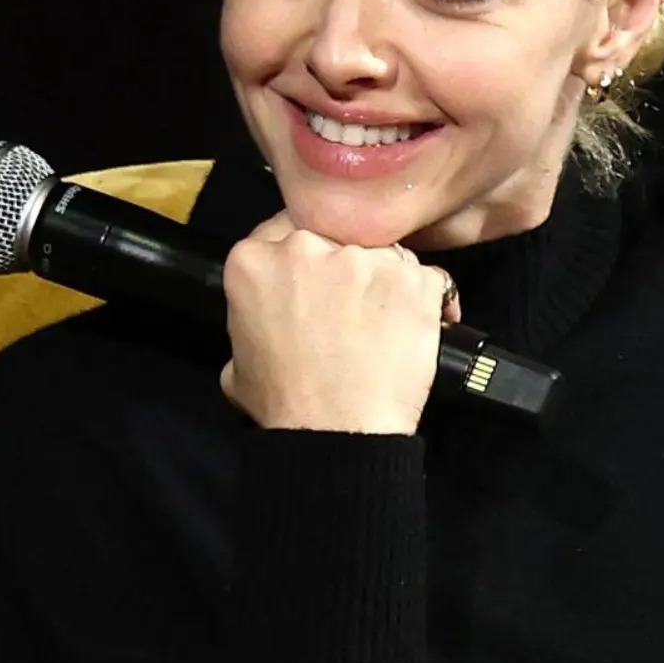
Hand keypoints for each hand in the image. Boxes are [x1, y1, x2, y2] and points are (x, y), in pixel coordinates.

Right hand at [217, 208, 461, 434]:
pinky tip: (413, 330)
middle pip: (336, 236)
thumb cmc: (288, 406)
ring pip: (382, 253)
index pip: (284, 230)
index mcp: (253, 262)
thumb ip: (247, 322)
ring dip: (385, 282)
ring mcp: (363, 259)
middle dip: (345, 268)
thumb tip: (262, 321)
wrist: (338, 432)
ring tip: (382, 327)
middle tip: (349, 310)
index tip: (318, 278)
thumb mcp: (236, 363)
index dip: (308, 257)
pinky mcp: (411, 278)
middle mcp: (306, 248)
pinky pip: (426, 277)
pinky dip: (425, 301)